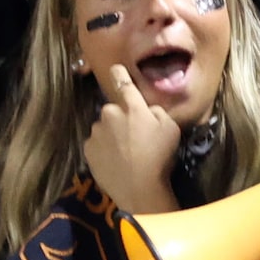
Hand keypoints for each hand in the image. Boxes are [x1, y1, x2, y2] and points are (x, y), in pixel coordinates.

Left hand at [84, 64, 180, 215]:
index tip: (116, 69)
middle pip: (113, 110)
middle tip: (134, 137)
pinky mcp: (88, 150)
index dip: (119, 73)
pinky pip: (96, 144)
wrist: (139, 190)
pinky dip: (103, 150)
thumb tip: (148, 109)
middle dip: (120, 118)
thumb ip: (157, 112)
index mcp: (131, 107)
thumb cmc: (159, 157)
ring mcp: (96, 132)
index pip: (122, 81)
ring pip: (104, 128)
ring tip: (125, 154)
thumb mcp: (171, 129)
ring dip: (111, 135)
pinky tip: (116, 162)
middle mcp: (109, 114)